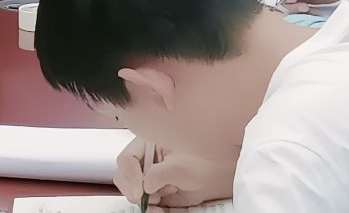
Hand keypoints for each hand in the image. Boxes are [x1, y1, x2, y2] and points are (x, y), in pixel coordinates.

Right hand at [115, 141, 232, 208]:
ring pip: (134, 191)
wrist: (223, 175)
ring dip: (142, 201)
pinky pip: (147, 203)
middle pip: (125, 175)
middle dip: (132, 189)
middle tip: (143, 198)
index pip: (128, 158)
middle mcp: (148, 160)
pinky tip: (158, 210)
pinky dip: (151, 209)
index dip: (129, 175)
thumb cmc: (205, 161)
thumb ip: (158, 173)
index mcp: (150, 144)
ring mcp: (152, 177)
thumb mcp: (180, 166)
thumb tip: (144, 185)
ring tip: (156, 206)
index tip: (139, 190)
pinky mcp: (159, 192)